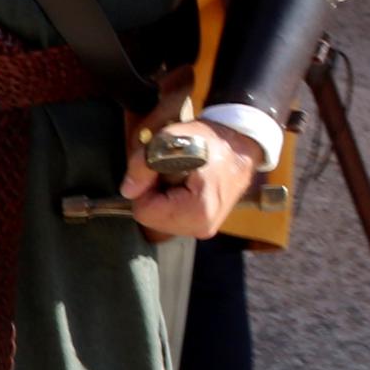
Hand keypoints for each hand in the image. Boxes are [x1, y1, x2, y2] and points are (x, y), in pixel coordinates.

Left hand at [122, 117, 263, 241]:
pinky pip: (170, 217)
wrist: (241, 145)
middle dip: (152, 193)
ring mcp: (204, 229)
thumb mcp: (170, 140)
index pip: (145, 211)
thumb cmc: (209, 140)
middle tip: (169, 170)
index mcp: (198, 211)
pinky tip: (184, 185)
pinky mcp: (203, 225)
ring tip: (179, 176)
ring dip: (160, 197)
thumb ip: (143, 164)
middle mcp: (202, 228)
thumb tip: (128, 190)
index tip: (157, 168)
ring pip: (158, 219)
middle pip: (151, 218)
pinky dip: (170, 201)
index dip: (143, 186)